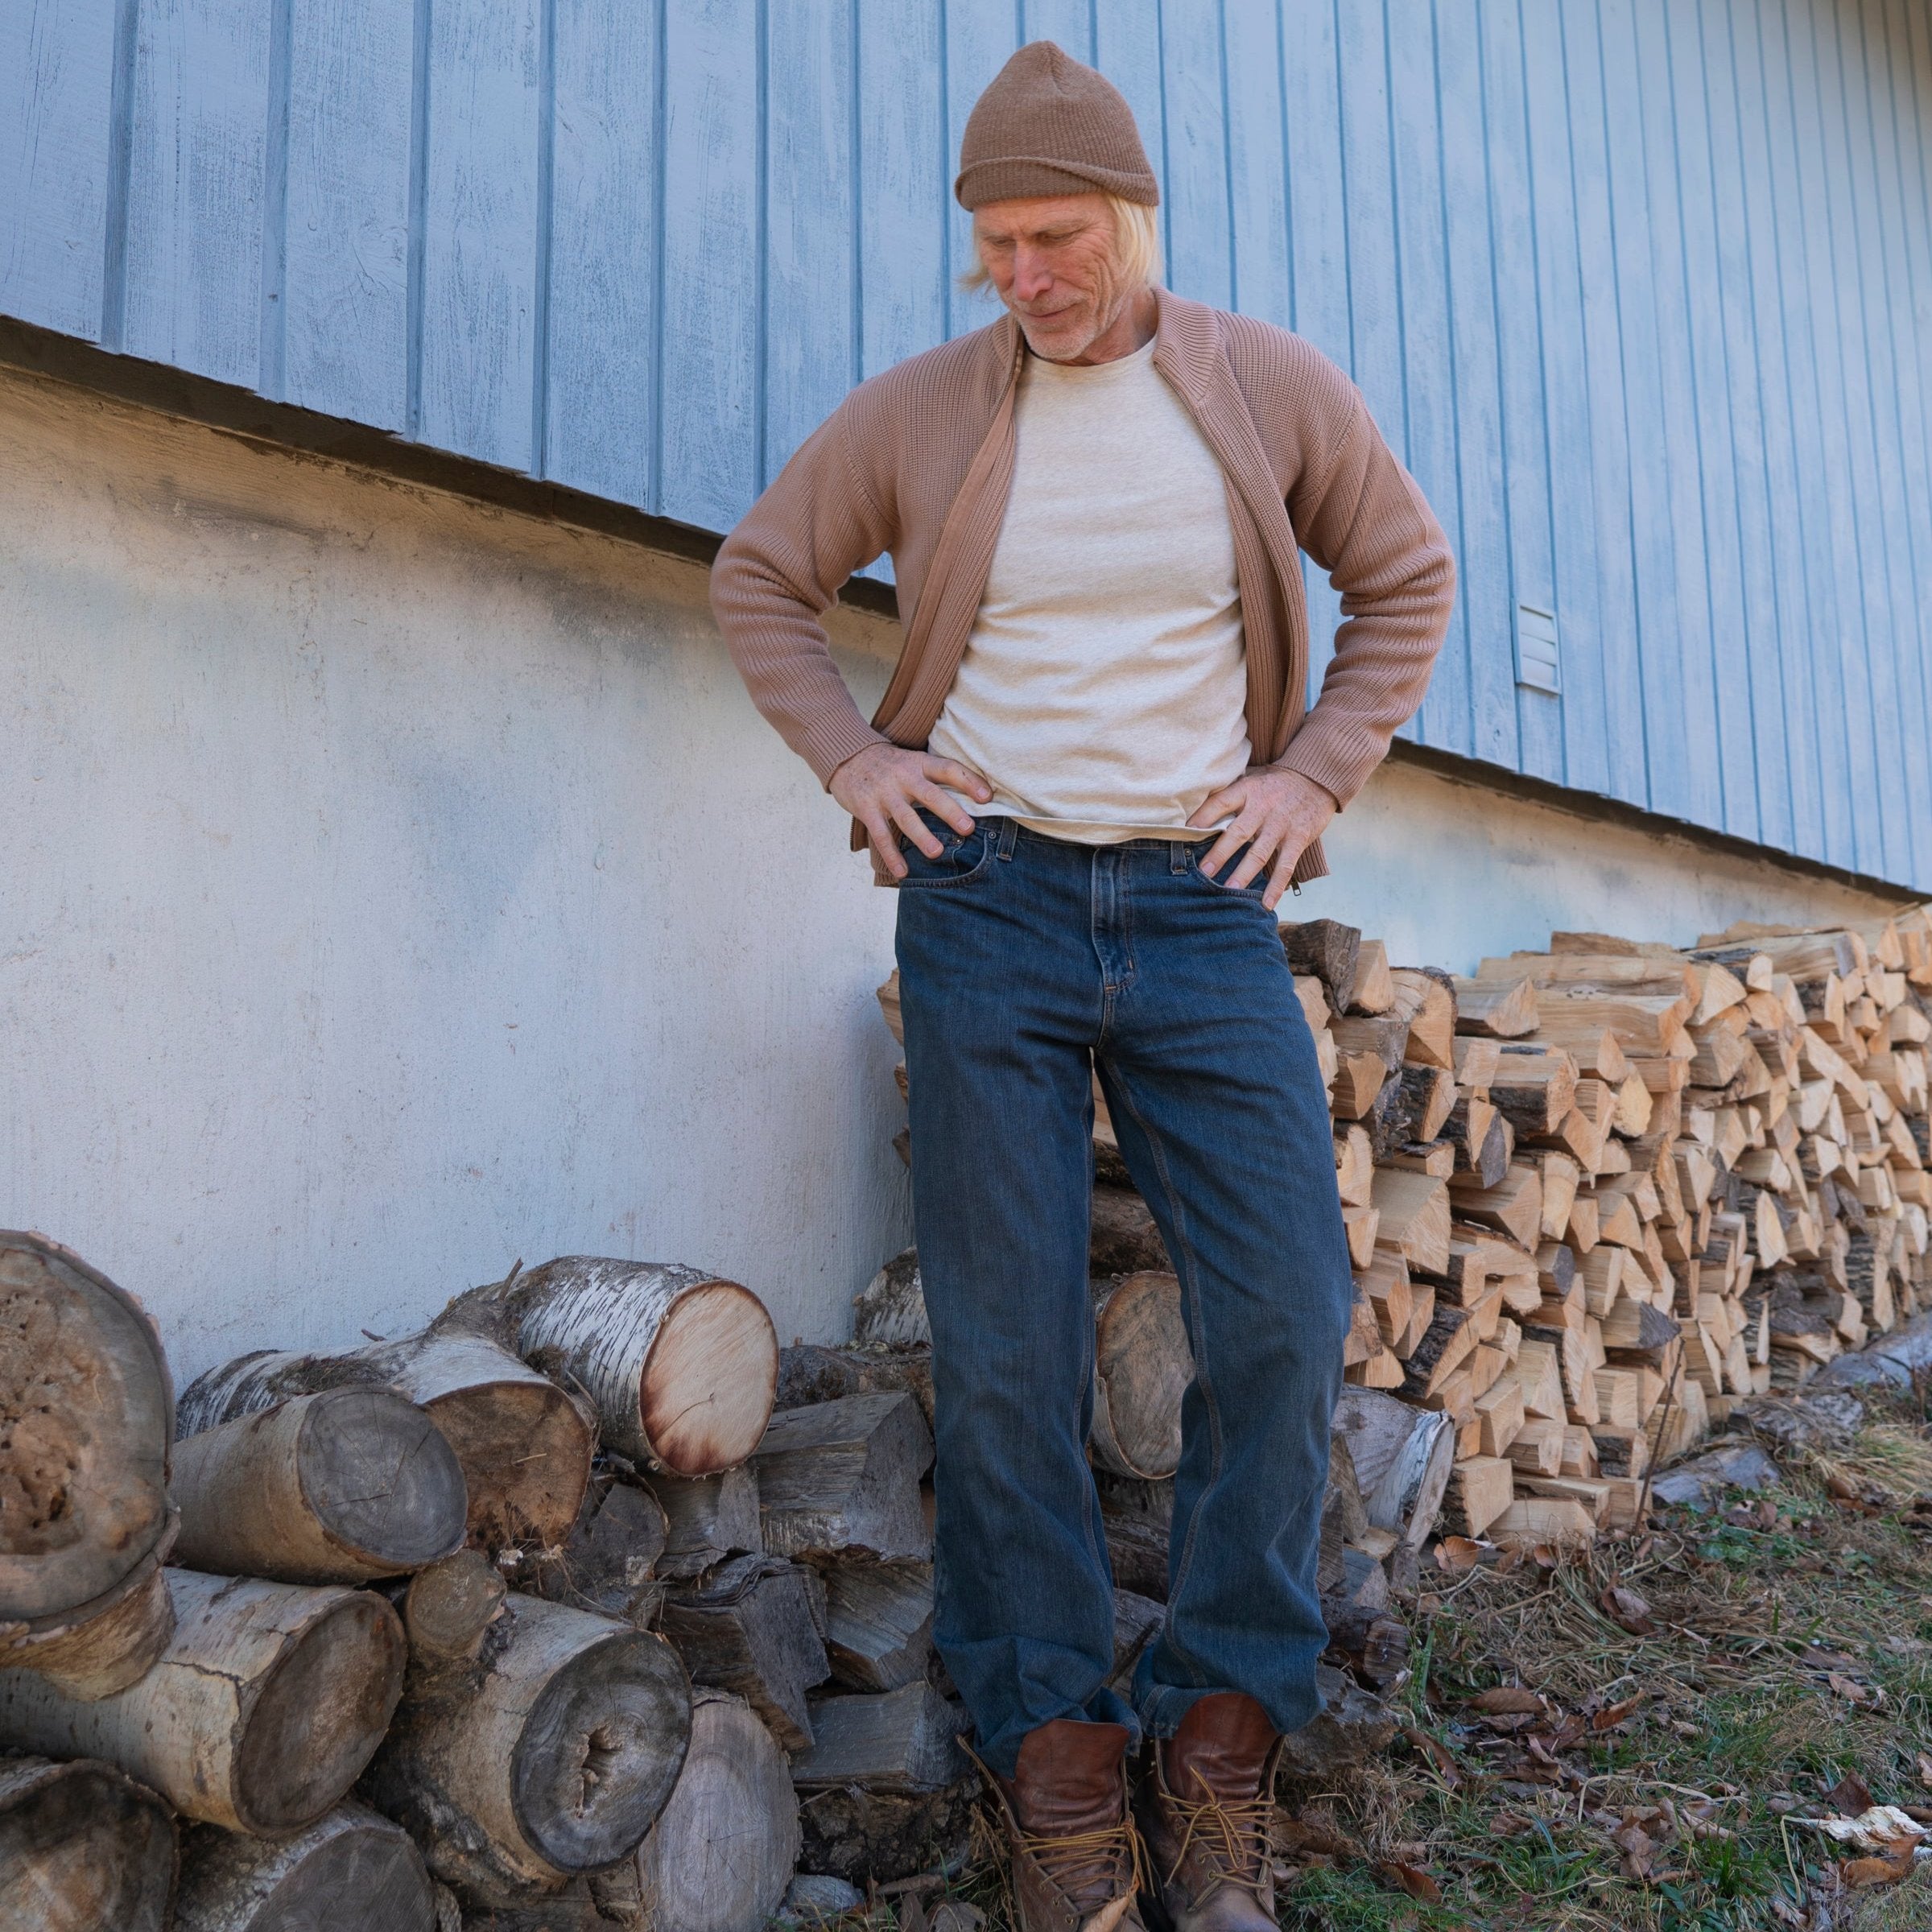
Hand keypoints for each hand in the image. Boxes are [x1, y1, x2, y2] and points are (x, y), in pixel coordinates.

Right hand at [830, 744, 992, 880]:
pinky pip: (881, 834)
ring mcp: (884, 793)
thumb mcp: (912, 761)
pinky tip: (902, 871)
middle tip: (968, 828)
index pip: (948, 769)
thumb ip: (934, 777)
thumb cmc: (889, 765)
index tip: (987, 797)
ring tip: (936, 853)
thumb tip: (975, 798)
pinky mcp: (866, 808)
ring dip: (921, 836)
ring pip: (906, 817)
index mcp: (919, 764)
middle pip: (930, 794)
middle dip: (950, 811)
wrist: (846, 755)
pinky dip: (891, 854)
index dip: (969, 781)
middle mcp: (903, 776)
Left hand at [1188, 767, 1337, 909]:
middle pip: (1238, 832)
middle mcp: (1263, 808)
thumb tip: (1195, 818)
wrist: (1316, 778)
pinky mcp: (1298, 838)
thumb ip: (1229, 798)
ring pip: (1259, 853)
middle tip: (1203, 871)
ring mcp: (1281, 825)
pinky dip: (1276, 886)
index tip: (1184, 833)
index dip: (1202, 818)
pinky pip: (1286, 866)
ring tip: (1229, 891)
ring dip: (1244, 874)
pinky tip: (1266, 903)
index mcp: (1247, 791)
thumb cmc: (1274, 785)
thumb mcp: (1251, 781)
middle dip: (1220, 853)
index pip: (1220, 803)